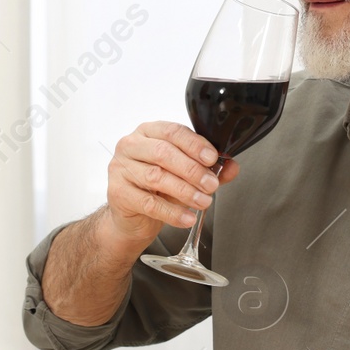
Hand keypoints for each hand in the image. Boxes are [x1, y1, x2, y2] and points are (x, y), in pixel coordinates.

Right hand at [103, 121, 239, 245]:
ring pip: (156, 177)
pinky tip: (187, 217)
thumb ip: (207, 169)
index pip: (172, 131)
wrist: (132, 217)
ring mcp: (120, 169)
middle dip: (192, 170)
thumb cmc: (157, 188)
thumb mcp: (184, 175)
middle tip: (211, 185)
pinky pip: (148, 203)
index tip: (213, 158)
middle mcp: (130, 146)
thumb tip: (231, 167)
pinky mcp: (117, 193)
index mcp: (148, 132)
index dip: (194, 144)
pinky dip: (172, 212)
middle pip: (163, 153)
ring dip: (185, 191)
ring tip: (203, 202)